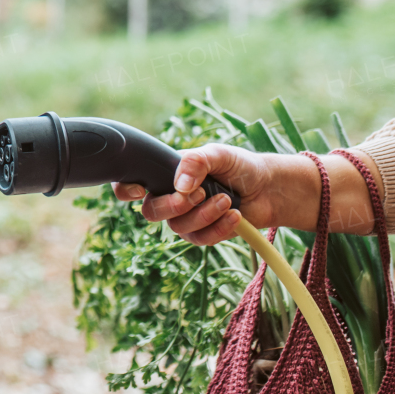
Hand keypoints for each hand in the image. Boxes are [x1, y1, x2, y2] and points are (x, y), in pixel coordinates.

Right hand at [112, 144, 302, 244]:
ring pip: (178, 228)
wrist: (269, 188)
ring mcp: (185, 218)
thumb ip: (196, 162)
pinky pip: (200, 240)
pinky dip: (219, 228)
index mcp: (165, 174)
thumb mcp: (218, 153)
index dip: (125, 190)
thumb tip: (179, 185)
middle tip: (199, 194)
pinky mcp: (203, 234)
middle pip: (151, 212)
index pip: (131, 184)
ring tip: (227, 200)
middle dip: (174, 206)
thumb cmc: (240, 166)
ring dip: (204, 215)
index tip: (141, 190)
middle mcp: (170, 197)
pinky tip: (235, 215)